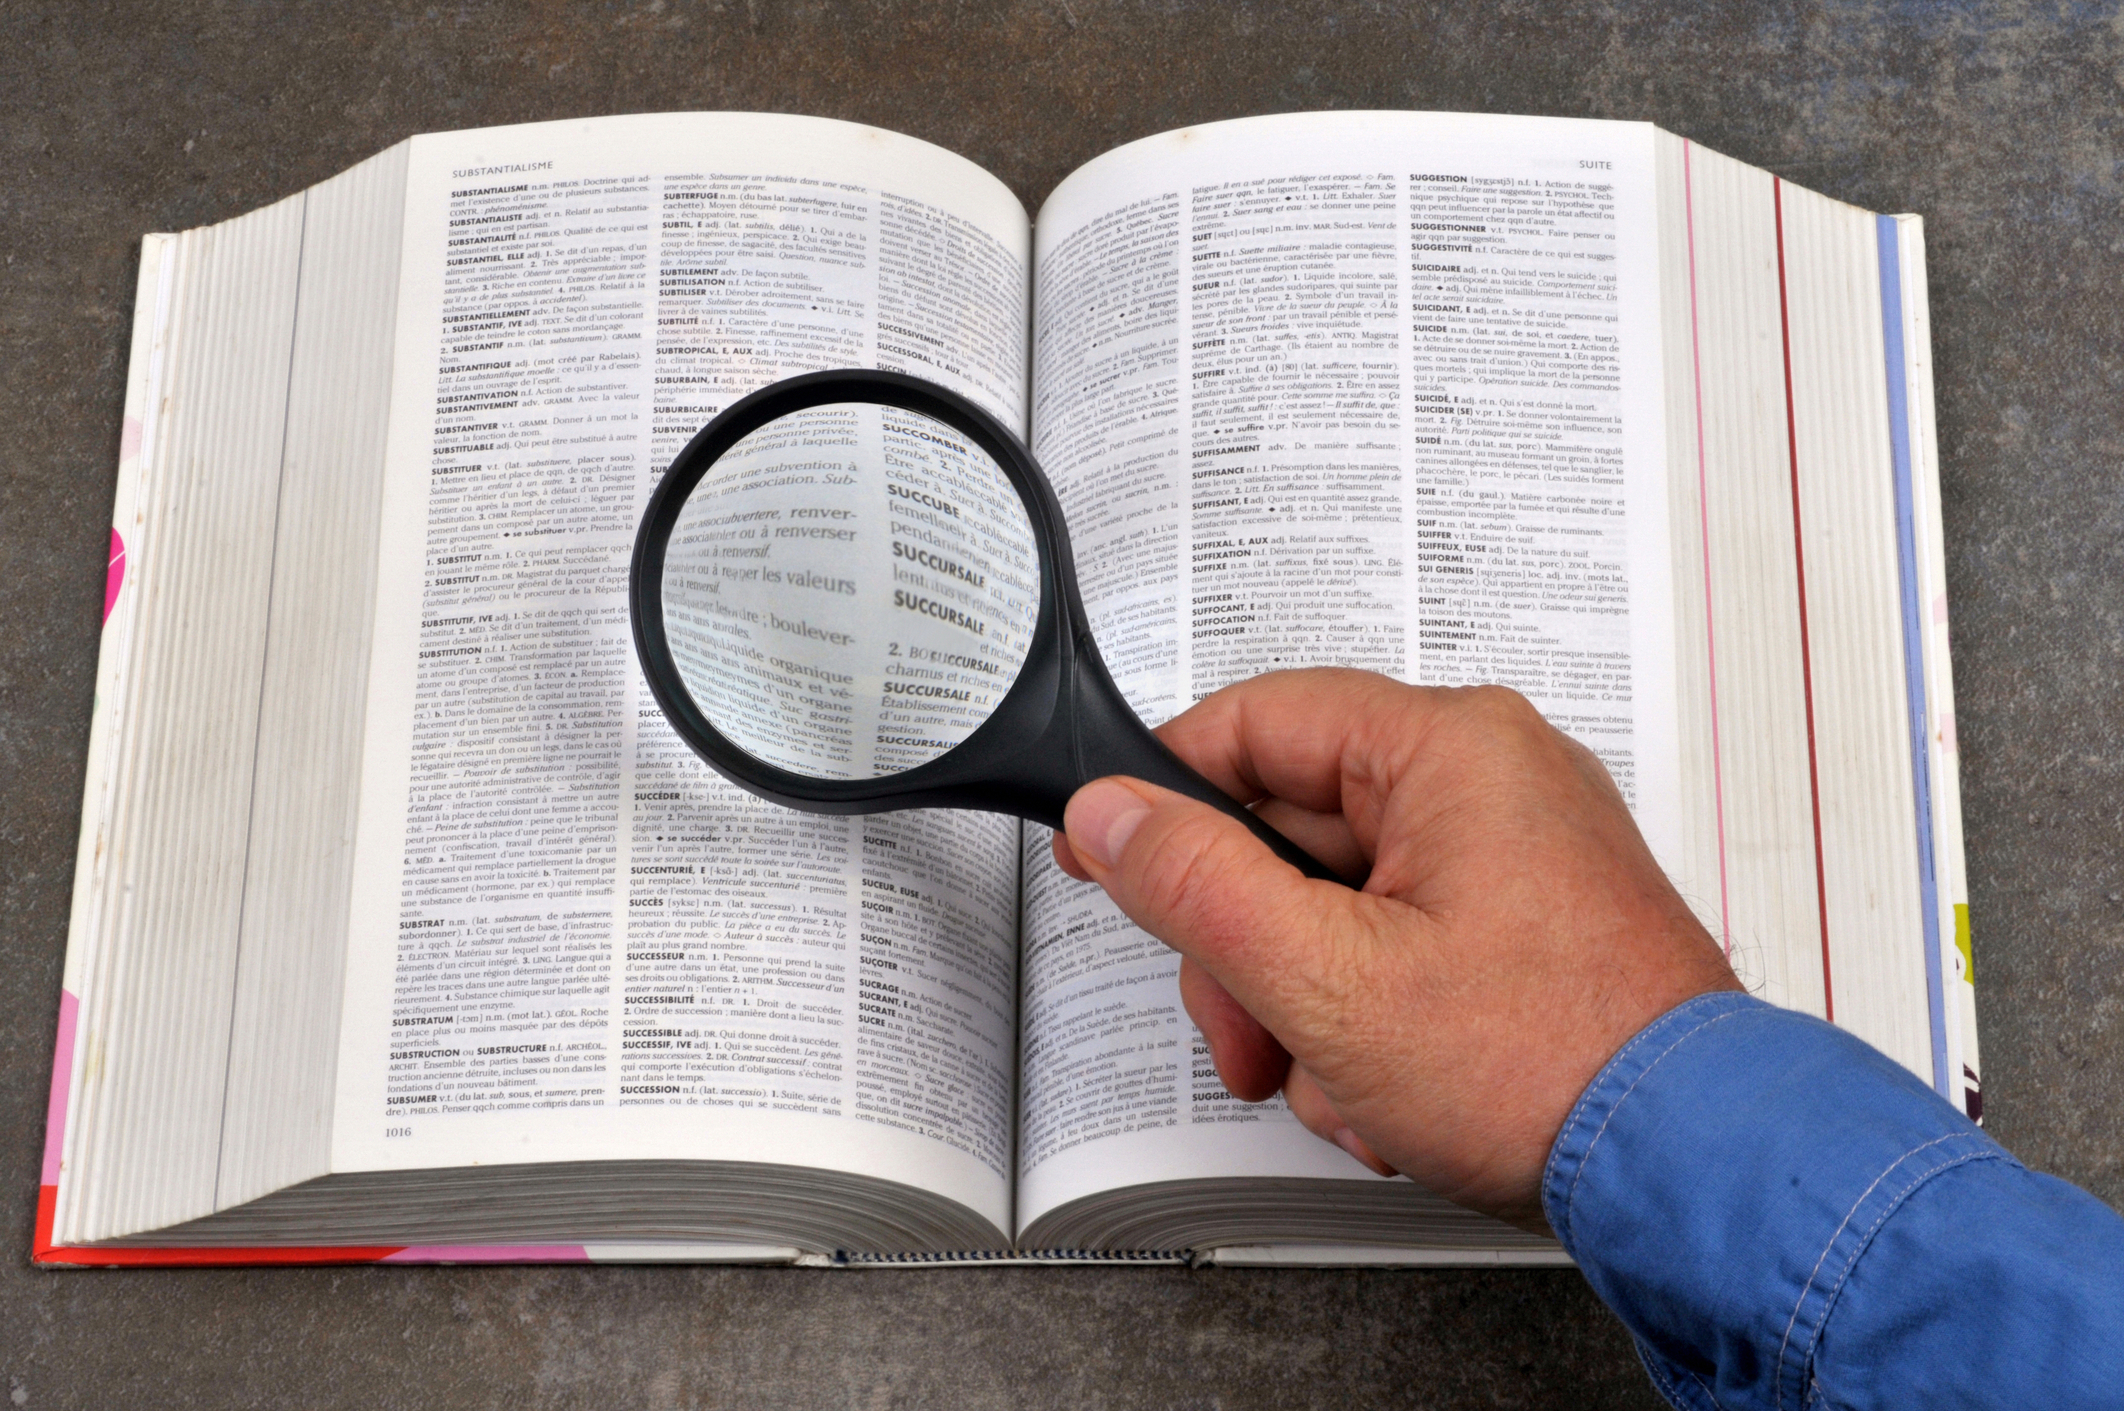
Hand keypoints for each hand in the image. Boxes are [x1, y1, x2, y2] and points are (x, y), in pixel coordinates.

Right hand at [1050, 668, 1740, 1231]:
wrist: (1691, 1167)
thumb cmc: (1554, 1064)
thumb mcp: (1327, 978)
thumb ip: (1197, 886)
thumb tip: (1113, 815)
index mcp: (1448, 747)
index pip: (1255, 720)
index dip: (1162, 788)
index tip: (1106, 848)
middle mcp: (1490, 777)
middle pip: (1290, 827)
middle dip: (1248, 952)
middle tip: (1245, 1033)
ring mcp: (1512, 852)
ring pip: (1336, 902)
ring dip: (1309, 1007)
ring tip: (1344, 1084)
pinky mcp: (1524, 921)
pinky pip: (1397, 942)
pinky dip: (1372, 1020)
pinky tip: (1395, 1092)